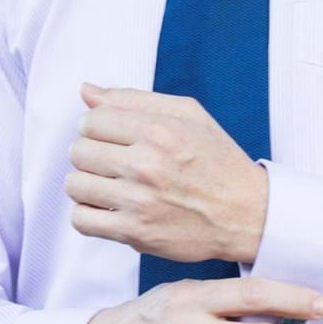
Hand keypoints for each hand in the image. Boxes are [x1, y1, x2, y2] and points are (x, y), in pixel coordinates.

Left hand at [64, 81, 268, 265]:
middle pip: (78, 151)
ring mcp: (139, 201)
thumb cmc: (217, 161)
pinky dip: (89, 214)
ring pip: (75, 185)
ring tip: (110, 184)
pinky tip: (109, 207)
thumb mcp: (188, 114)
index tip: (111, 137)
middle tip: (113, 162)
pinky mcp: (136, 233)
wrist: (247, 213)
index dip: (96, 127)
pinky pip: (81, 220)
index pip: (90, 120)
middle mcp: (146, 164)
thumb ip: (133, 99)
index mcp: (158, 130)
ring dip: (87, 184)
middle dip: (91, 154)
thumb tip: (85, 91)